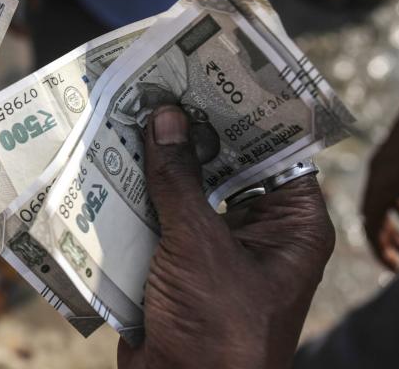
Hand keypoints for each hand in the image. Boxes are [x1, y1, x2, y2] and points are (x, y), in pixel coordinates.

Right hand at [117, 106, 334, 368]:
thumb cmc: (217, 327)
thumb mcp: (200, 244)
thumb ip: (180, 180)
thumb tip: (166, 117)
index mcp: (292, 225)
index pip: (274, 150)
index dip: (241, 111)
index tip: (206, 72)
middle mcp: (259, 232)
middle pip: (225, 168)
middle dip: (187, 135)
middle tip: (155, 89)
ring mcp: (216, 251)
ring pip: (188, 194)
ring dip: (156, 166)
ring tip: (125, 118)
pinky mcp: (178, 267)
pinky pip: (160, 222)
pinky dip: (136, 200)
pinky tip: (107, 167)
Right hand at [362, 103, 398, 270]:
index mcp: (383, 187)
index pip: (372, 228)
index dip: (382, 250)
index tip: (396, 268)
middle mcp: (377, 175)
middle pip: (376, 215)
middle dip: (393, 237)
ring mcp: (384, 161)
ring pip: (385, 197)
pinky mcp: (394, 151)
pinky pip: (392, 181)